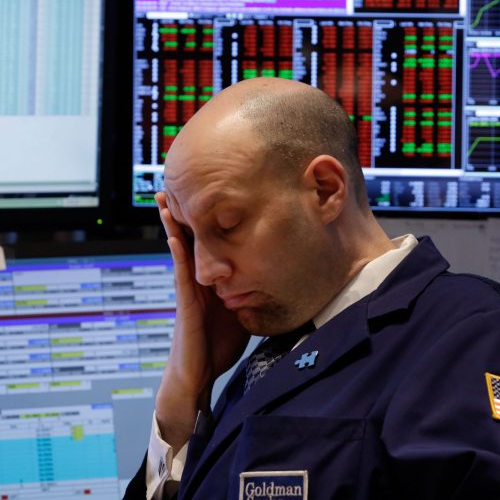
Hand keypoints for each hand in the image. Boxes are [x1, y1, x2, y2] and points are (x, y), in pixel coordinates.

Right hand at [154, 191, 249, 450]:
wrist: (198, 375)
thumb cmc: (218, 347)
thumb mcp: (239, 313)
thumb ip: (249, 296)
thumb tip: (272, 282)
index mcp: (209, 282)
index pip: (205, 244)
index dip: (202, 221)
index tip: (204, 196)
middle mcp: (195, 281)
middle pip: (188, 239)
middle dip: (182, 214)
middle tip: (175, 185)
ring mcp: (188, 289)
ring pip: (179, 249)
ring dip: (172, 225)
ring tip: (166, 200)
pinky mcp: (185, 301)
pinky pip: (180, 271)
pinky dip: (177, 251)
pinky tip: (173, 234)